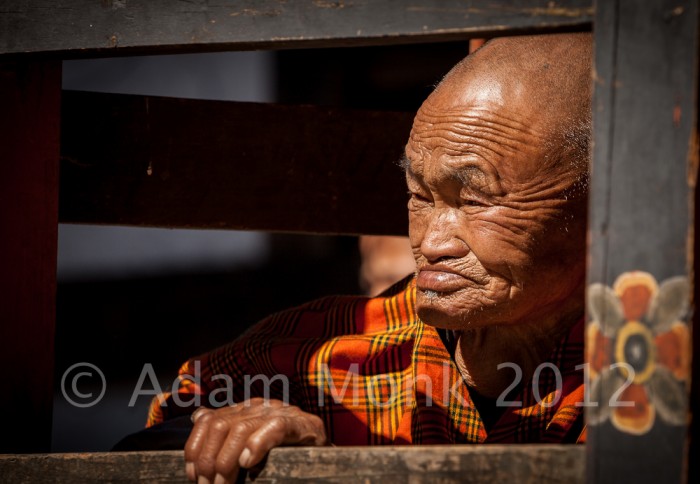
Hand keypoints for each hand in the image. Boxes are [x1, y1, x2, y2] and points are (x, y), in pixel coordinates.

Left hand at [184, 398, 327, 482]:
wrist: (327, 461)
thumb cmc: (286, 455)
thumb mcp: (252, 441)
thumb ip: (228, 431)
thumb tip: (198, 416)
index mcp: (246, 410)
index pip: (209, 420)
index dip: (195, 448)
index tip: (193, 475)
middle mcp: (260, 407)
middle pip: (220, 425)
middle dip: (208, 461)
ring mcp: (281, 413)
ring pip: (240, 428)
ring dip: (226, 462)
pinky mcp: (302, 425)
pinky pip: (275, 427)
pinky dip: (257, 444)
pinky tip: (248, 463)